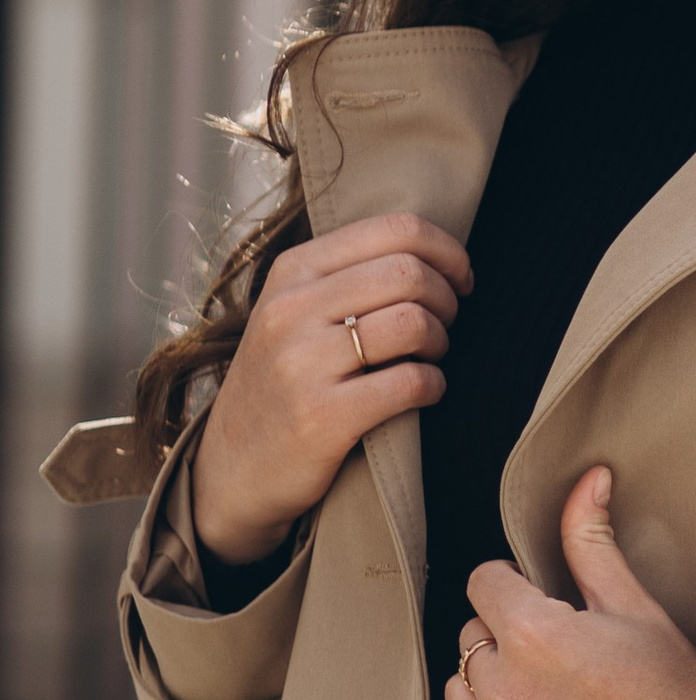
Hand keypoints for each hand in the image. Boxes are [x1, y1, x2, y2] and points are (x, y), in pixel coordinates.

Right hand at [193, 211, 471, 567]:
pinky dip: (434, 385)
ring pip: (413, 322)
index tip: (460, 278)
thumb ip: (350, 275)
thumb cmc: (282, 383)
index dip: (446, 250)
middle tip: (446, 324)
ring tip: (429, 357)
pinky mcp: (321, 418)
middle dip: (447, 299)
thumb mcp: (294, 311)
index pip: (394, 228)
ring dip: (441, 342)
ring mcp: (302, 364)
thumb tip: (436, 253)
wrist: (231, 471)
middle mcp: (290, 309)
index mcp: (293, 271)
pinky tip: (425, 392)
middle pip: (409, 273)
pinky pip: (410, 382)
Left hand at [428, 468, 695, 699]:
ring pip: (457, 689)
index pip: (484, 582)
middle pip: (470, 635)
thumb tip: (589, 478)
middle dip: (504, 636)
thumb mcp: (635, 605)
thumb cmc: (675, 687)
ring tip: (545, 694)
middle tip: (558, 655)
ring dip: (488, 686)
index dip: (516, 586)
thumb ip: (592, 541)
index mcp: (535, 634)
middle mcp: (504, 691)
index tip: (548, 605)